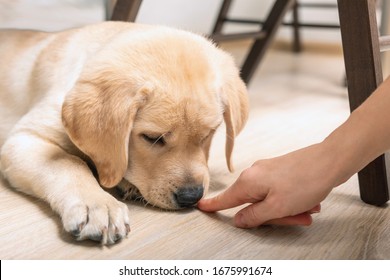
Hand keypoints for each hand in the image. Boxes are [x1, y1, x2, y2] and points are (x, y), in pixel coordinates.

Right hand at [198, 143, 335, 227]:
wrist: (330, 160)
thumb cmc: (305, 181)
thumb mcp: (277, 207)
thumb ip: (254, 216)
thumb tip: (239, 220)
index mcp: (249, 182)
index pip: (226, 199)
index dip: (213, 205)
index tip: (201, 206)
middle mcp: (255, 174)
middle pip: (253, 204)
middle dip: (274, 216)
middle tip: (295, 218)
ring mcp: (268, 172)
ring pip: (270, 200)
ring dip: (288, 210)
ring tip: (308, 209)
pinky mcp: (280, 171)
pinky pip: (280, 193)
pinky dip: (292, 201)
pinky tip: (309, 202)